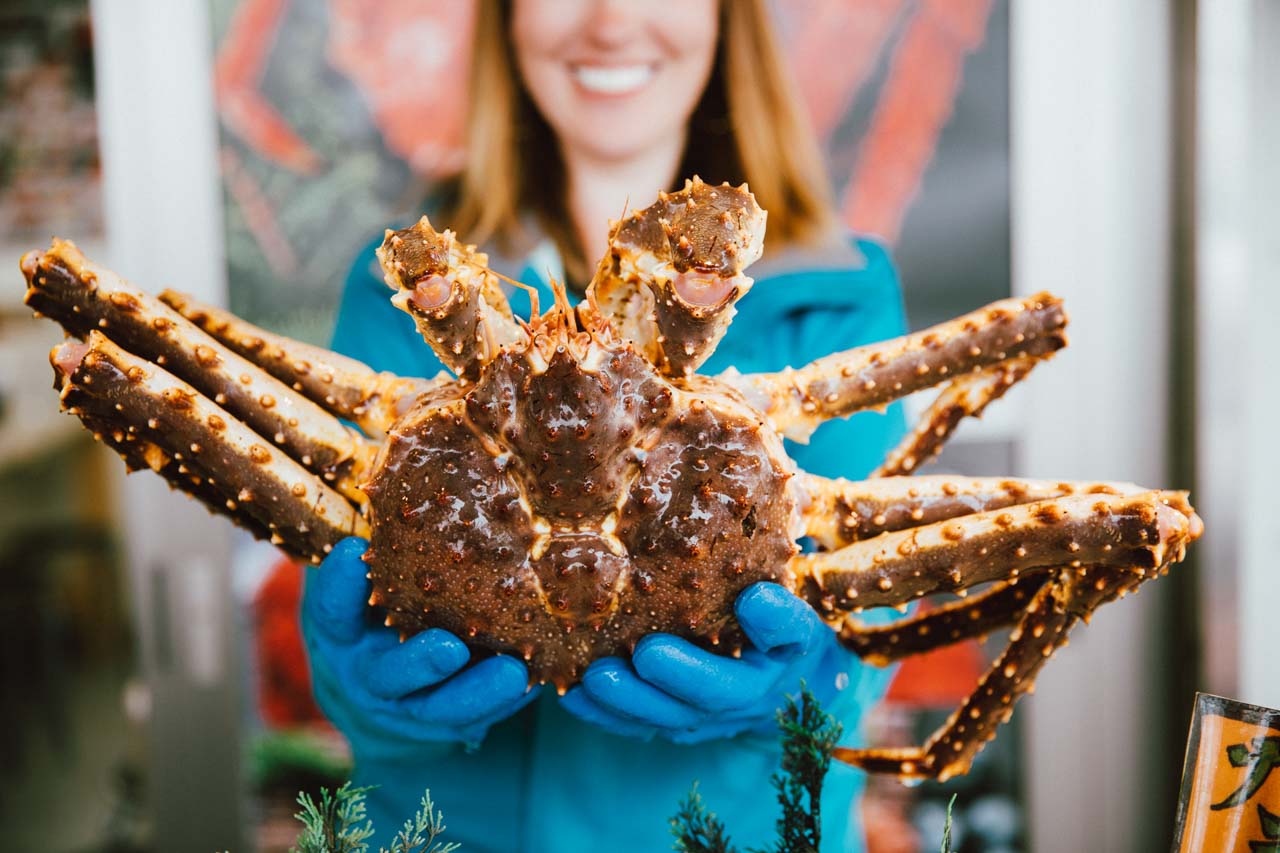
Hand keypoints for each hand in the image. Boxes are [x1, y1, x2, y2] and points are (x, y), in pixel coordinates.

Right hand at [301, 538, 539, 748]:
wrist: (383, 694)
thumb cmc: (380, 601)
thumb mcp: (364, 572)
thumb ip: (376, 531)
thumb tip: (391, 455)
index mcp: (339, 630)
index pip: (331, 608)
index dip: (338, 584)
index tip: (353, 551)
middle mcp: (367, 672)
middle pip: (387, 675)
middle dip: (419, 662)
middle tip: (451, 648)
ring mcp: (407, 705)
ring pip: (439, 709)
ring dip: (477, 693)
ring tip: (513, 673)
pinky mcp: (449, 723)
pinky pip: (478, 719)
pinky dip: (504, 704)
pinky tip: (534, 680)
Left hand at [559, 582, 850, 742]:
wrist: (765, 664)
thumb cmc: (761, 597)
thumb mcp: (778, 573)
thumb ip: (765, 555)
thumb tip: (754, 566)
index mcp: (787, 645)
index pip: (791, 633)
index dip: (776, 620)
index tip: (756, 597)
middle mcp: (752, 688)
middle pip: (721, 691)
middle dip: (683, 674)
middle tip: (647, 653)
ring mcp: (709, 711)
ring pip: (672, 716)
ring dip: (633, 700)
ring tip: (596, 676)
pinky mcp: (671, 720)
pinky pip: (638, 725)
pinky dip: (605, 713)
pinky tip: (571, 691)